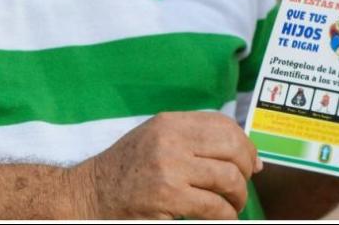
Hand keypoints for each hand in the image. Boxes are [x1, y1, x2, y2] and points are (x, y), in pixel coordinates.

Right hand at [70, 111, 261, 219]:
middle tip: (242, 188)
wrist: (86, 195)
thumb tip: (247, 157)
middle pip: (232, 149)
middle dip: (246, 172)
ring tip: (232, 207)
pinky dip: (225, 216)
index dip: (246, 145)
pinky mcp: (168, 196)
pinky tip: (221, 219)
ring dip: (238, 197)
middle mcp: (171, 139)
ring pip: (227, 178)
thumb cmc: (125, 171)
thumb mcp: (155, 140)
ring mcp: (169, 167)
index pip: (224, 125)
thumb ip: (193, 140)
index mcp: (170, 122)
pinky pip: (213, 206)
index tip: (252, 164)